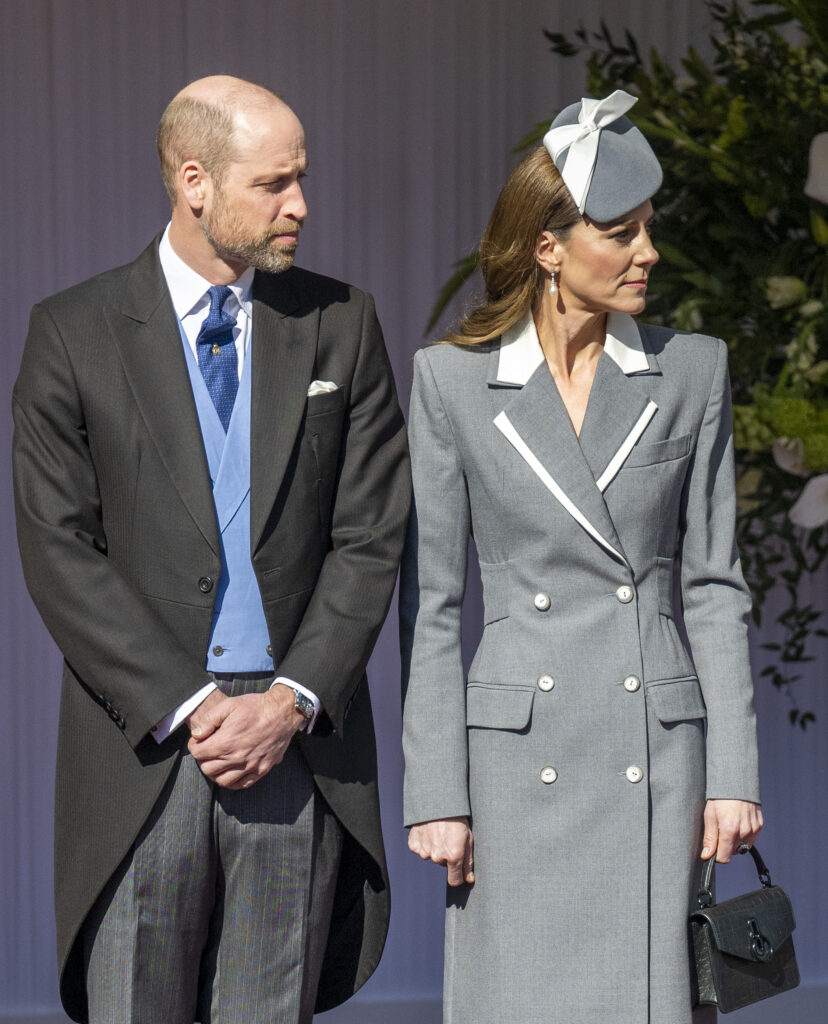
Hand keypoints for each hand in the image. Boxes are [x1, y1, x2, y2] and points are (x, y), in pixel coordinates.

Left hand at [186, 686, 304, 789]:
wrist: (282, 712)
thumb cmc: (255, 707)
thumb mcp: (229, 704)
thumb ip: (209, 719)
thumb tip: (196, 734)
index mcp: (226, 742)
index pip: (198, 753)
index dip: (195, 746)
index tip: (199, 740)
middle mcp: (237, 757)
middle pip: (208, 769)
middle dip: (203, 759)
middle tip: (207, 750)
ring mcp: (250, 766)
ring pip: (222, 781)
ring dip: (215, 773)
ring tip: (217, 762)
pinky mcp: (262, 769)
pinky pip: (242, 784)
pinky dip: (232, 782)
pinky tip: (230, 772)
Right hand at [408, 817, 474, 885]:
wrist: (437, 800)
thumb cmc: (456, 818)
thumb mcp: (468, 838)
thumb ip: (468, 862)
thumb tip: (468, 879)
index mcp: (454, 856)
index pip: (454, 881)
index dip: (458, 876)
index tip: (459, 871)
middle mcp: (438, 857)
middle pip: (442, 865)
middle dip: (446, 856)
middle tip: (449, 838)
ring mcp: (424, 851)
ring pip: (431, 856)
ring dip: (435, 849)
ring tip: (438, 832)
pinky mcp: (414, 844)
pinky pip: (420, 849)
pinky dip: (424, 843)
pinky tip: (429, 831)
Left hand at [701, 799, 763, 862]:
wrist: (737, 782)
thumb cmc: (720, 798)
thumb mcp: (709, 815)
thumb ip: (709, 837)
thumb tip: (707, 855)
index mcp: (729, 830)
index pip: (724, 857)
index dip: (717, 855)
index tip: (713, 848)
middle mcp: (744, 832)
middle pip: (733, 852)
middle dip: (725, 845)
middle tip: (720, 829)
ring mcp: (753, 829)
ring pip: (742, 846)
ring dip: (735, 841)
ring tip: (729, 824)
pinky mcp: (759, 826)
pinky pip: (750, 838)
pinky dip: (744, 835)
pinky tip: (738, 822)